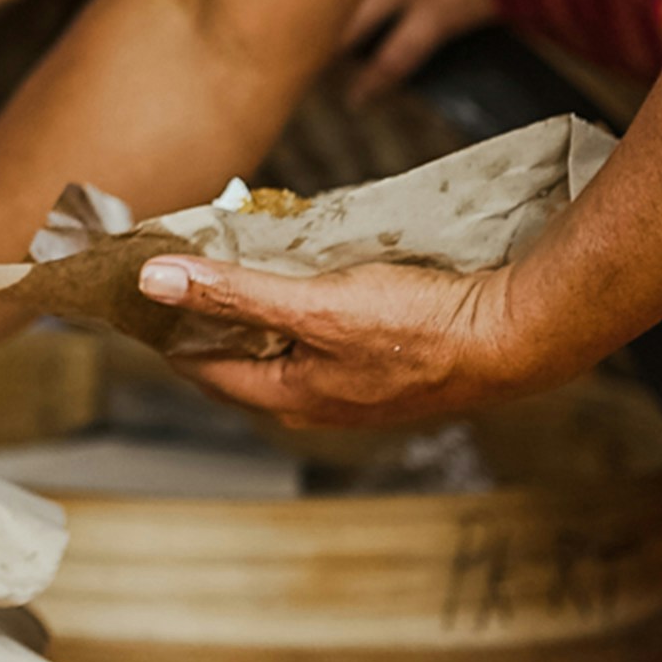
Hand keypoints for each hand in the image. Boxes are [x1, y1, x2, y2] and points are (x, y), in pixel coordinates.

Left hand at [134, 247, 533, 426]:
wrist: (514, 337)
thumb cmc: (418, 328)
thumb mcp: (313, 303)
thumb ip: (233, 293)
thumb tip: (153, 282)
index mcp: (288, 398)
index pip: (201, 368)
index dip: (169, 326)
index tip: (146, 284)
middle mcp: (316, 403)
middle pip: (242, 357)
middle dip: (214, 313)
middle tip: (191, 261)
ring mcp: (354, 389)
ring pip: (285, 345)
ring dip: (262, 307)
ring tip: (244, 257)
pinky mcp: (387, 367)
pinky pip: (324, 337)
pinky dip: (305, 307)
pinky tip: (312, 274)